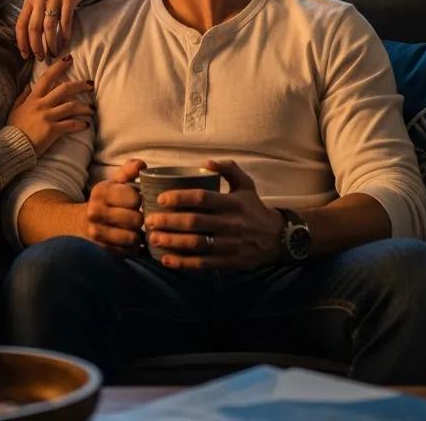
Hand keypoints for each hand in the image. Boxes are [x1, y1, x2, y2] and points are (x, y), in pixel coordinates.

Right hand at [7, 56, 93, 156]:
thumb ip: (23, 97)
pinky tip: (86, 125)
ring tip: (91, 109)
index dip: (58, 67)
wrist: (12, 147)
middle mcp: (42, 105)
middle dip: (79, 85)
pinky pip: (70, 124)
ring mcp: (47, 117)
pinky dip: (80, 124)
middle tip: (90, 84)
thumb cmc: (13, 129)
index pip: (47, 78)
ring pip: (71, 106)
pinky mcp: (52, 130)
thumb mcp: (15, 110)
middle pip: (64, 89)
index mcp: (33, 98)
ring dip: (84, 107)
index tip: (68, 59)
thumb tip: (28, 86)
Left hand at [17, 0, 91, 60]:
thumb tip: (28, 43)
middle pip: (34, 27)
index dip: (22, 42)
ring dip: (51, 43)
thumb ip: (33, 17)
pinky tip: (65, 41)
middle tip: (41, 58)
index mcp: (29, 1)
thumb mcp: (39, 1)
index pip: (21, 25)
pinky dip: (65, 33)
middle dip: (36, 46)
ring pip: (49, 26)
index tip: (25, 56)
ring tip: (54, 52)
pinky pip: (66, 20)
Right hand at [85, 158, 145, 255]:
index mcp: (101, 192)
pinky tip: (128, 241)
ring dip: (137, 235)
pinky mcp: (100, 250)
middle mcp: (95, 212)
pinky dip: (131, 248)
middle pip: (135, 219)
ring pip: (132, 238)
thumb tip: (142, 165)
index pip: (134, 198)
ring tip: (134, 230)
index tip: (137, 201)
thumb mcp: (113, 183)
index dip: (140, 200)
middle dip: (141, 219)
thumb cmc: (104, 201)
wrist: (78, 222)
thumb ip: (128, 172)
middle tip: (138, 218)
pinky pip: (126, 252)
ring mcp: (96, 233)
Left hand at [144, 159, 284, 269]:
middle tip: (149, 220)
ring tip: (153, 238)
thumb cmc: (253, 207)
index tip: (160, 198)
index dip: (179, 198)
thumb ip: (228, 169)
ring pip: (196, 244)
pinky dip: (183, 263)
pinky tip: (166, 259)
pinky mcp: (229, 262)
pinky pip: (203, 263)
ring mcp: (230, 245)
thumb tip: (205, 162)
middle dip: (169, 221)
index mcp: (233, 203)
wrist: (277, 238)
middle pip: (195, 222)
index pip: (202, 198)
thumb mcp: (246, 184)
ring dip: (172, 242)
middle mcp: (231, 224)